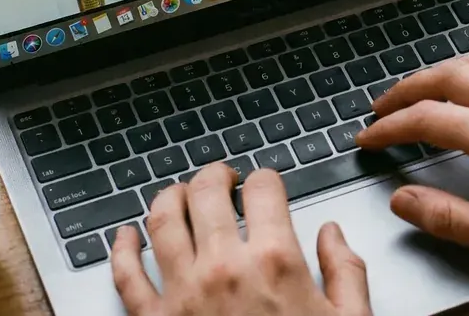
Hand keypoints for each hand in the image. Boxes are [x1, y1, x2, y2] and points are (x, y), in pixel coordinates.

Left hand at [111, 165, 371, 315]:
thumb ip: (346, 271)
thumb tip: (332, 235)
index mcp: (275, 261)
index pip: (265, 187)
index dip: (267, 177)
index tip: (267, 183)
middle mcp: (224, 267)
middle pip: (207, 191)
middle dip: (216, 175)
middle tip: (222, 178)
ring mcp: (182, 293)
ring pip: (162, 219)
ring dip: (170, 196)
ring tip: (180, 193)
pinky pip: (126, 273)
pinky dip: (121, 247)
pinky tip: (126, 236)